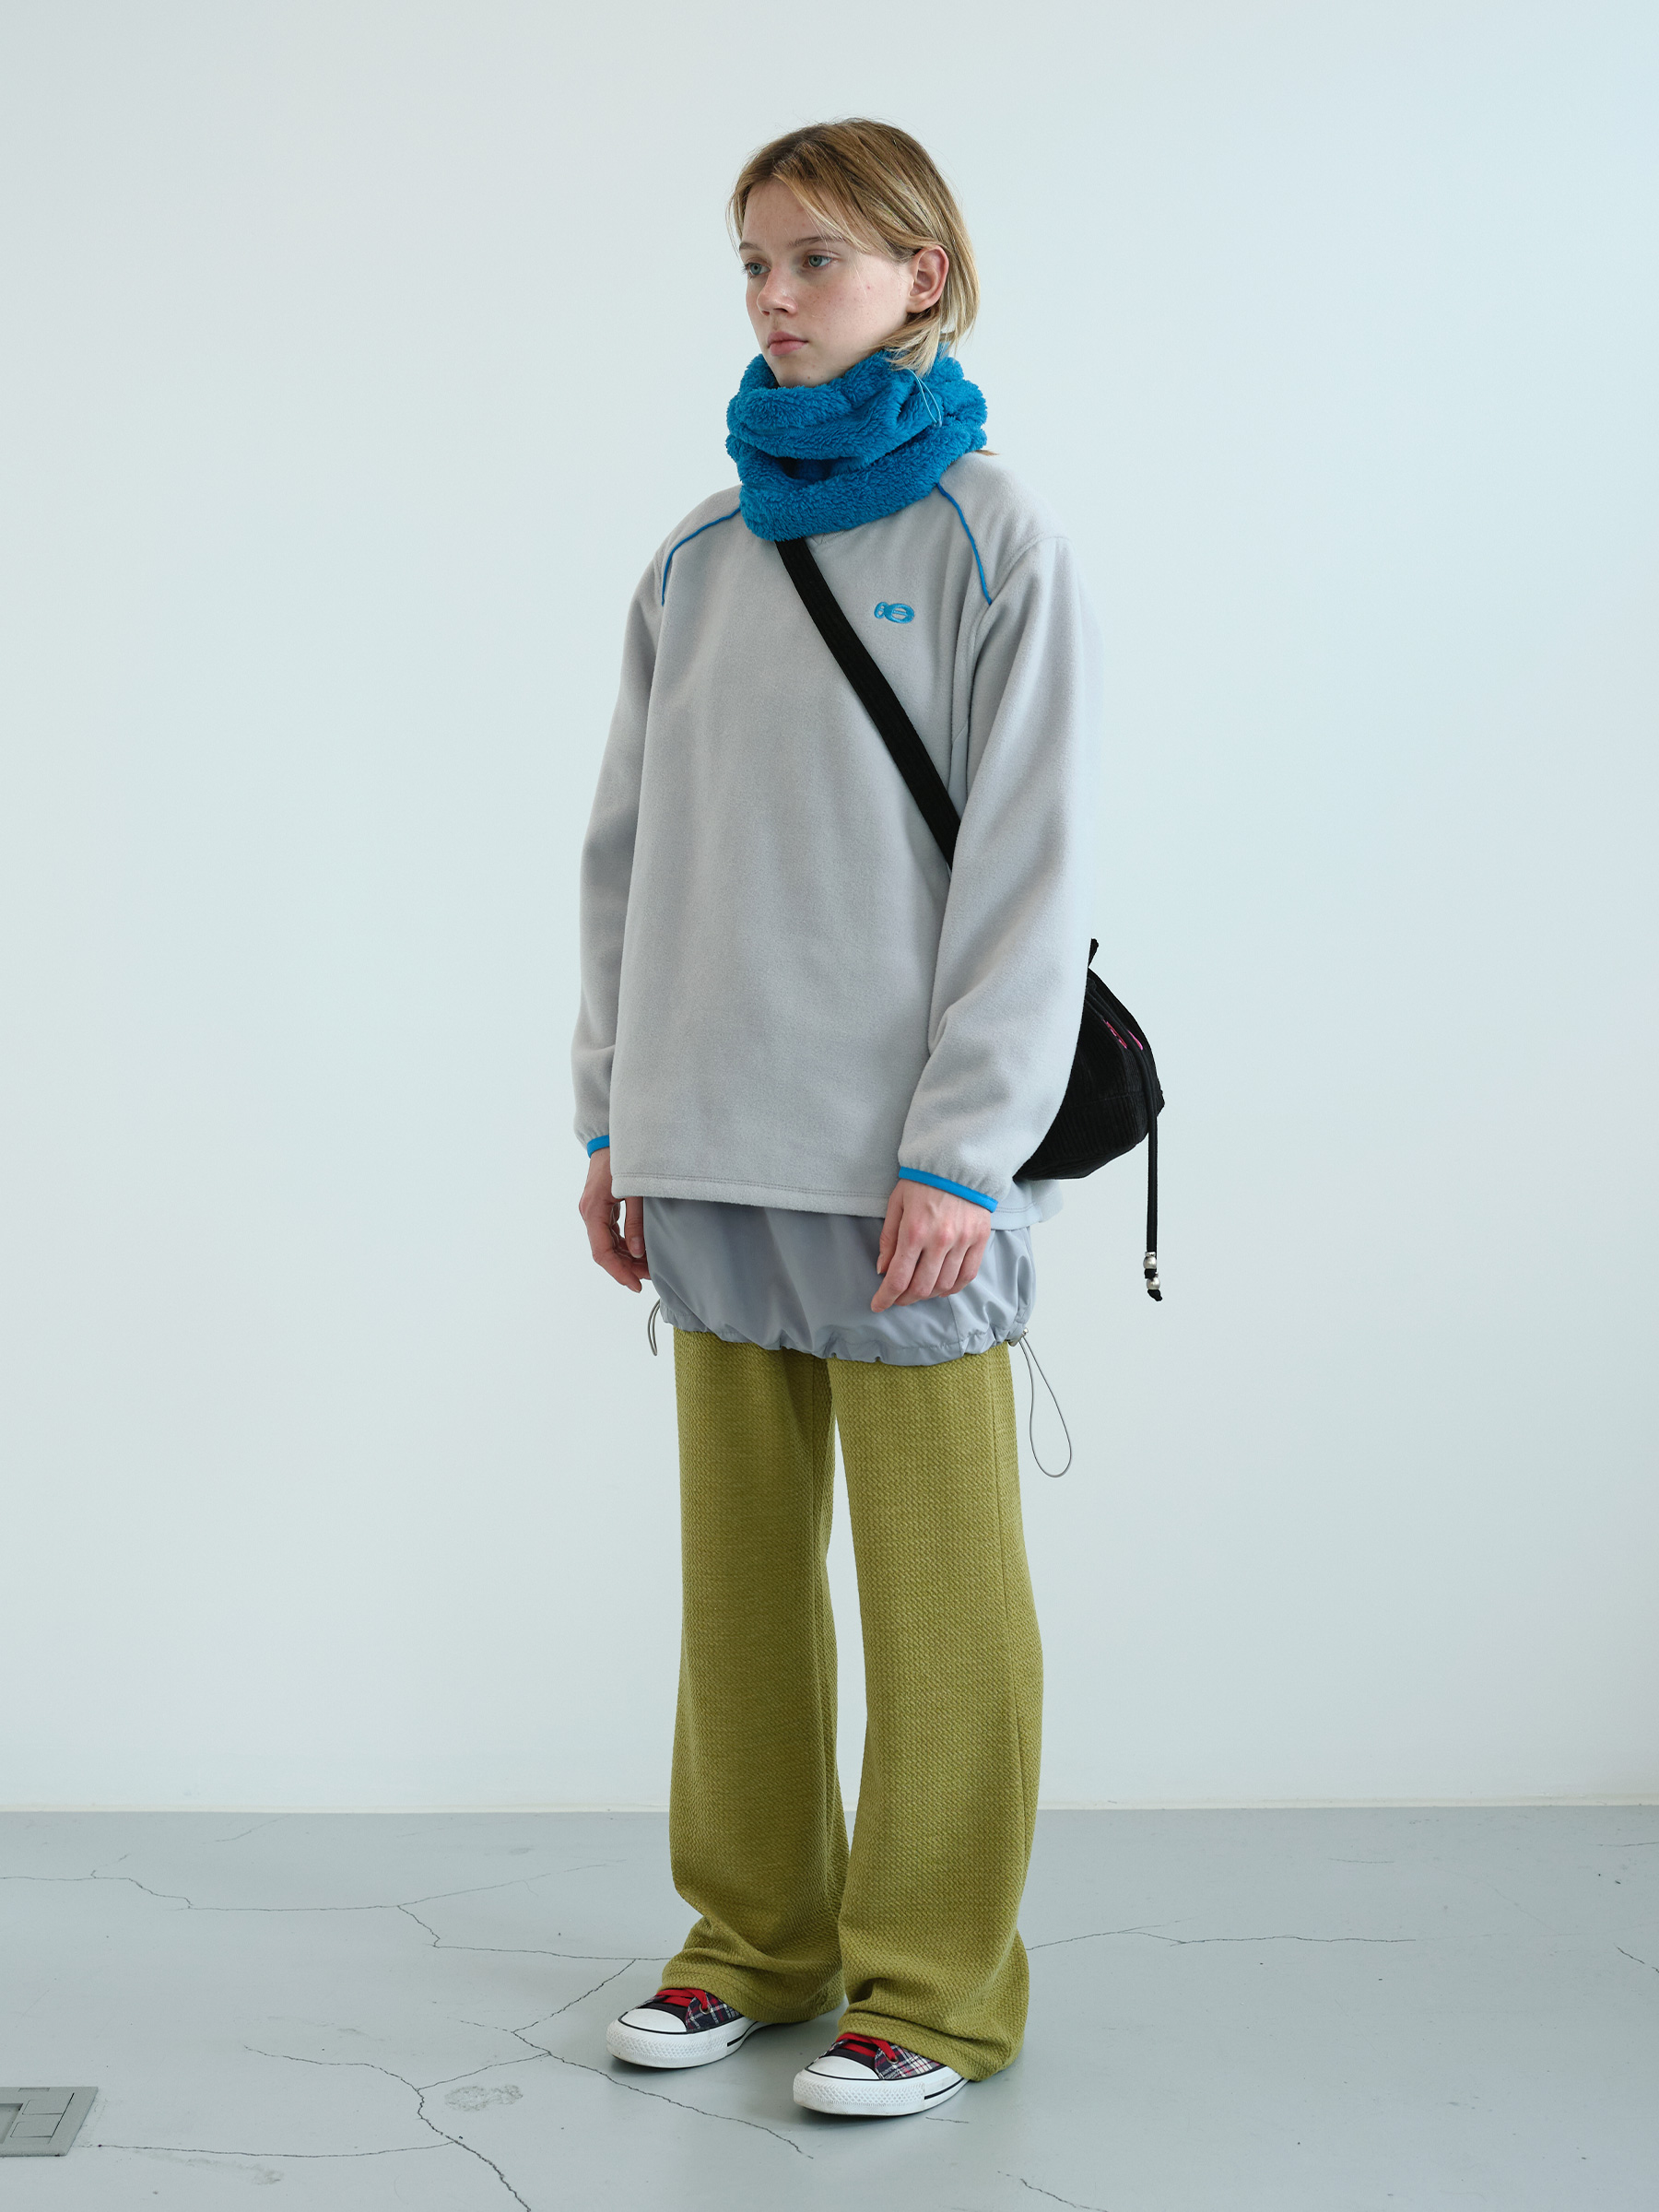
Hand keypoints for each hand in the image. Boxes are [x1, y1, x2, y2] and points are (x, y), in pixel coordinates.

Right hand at [579, 1150, 648, 1292]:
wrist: (610, 1137)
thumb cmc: (623, 1160)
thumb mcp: (635, 1191)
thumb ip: (636, 1222)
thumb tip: (638, 1252)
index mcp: (593, 1210)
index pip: (602, 1253)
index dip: (619, 1272)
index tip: (635, 1285)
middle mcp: (589, 1213)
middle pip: (604, 1252)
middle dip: (626, 1268)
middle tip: (649, 1278)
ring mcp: (593, 1211)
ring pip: (607, 1244)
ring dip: (626, 1258)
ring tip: (647, 1267)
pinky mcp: (601, 1207)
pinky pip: (610, 1233)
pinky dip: (624, 1245)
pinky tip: (640, 1251)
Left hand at [871, 1178, 992, 1310]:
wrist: (958, 1162)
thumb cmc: (922, 1181)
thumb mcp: (896, 1204)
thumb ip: (889, 1239)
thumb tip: (883, 1269)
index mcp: (914, 1231)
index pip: (898, 1277)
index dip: (886, 1297)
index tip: (878, 1305)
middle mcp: (940, 1240)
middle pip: (921, 1287)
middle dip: (904, 1299)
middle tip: (897, 1298)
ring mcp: (962, 1242)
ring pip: (944, 1285)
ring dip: (927, 1295)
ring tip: (917, 1291)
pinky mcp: (979, 1240)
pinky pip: (967, 1276)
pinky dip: (952, 1288)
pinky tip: (941, 1287)